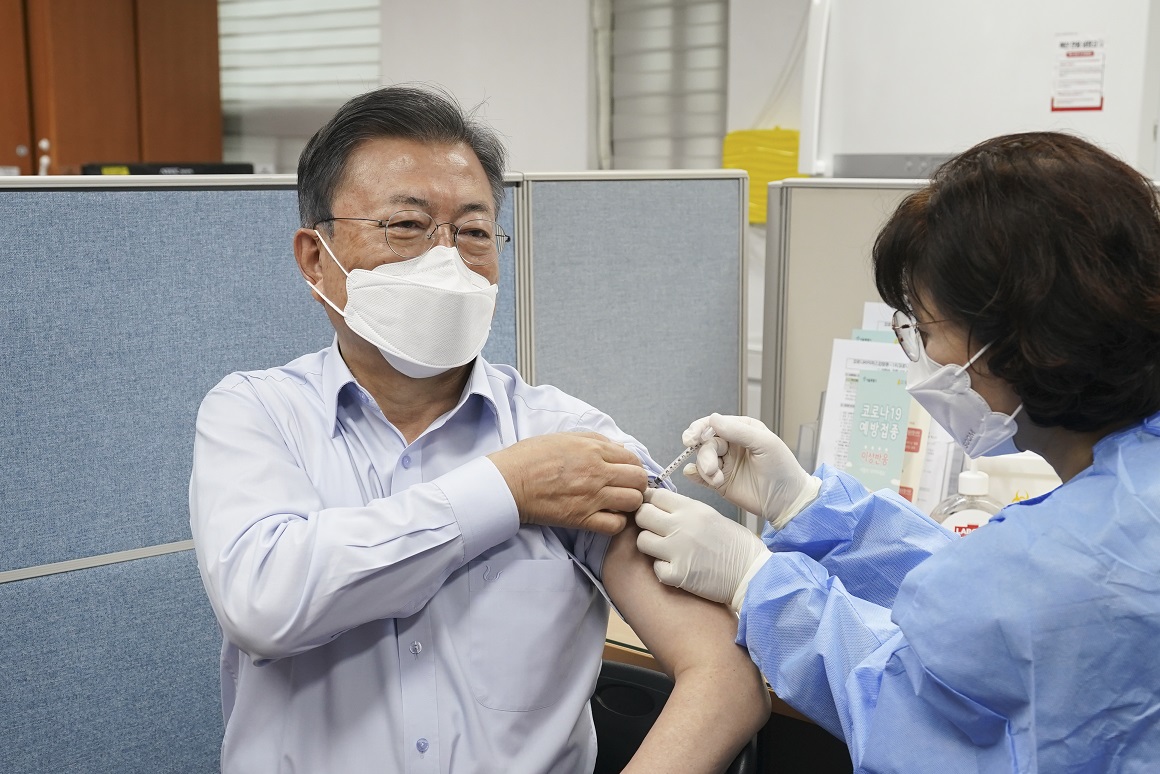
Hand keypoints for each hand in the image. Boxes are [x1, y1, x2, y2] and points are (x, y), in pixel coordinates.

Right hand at [488, 432, 646, 534]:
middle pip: (639, 480)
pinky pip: (615, 525)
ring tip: (617, 504)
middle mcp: (598, 472)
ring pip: (633, 502)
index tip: (626, 473)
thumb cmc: (531, 457)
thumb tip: (616, 448)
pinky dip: (616, 523)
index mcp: (594, 450)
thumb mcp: (565, 437)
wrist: (509, 481)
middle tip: (625, 488)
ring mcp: (592, 497)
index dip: (633, 467)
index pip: (633, 459)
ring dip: (629, 503)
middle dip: (636, 484)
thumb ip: (594, 441)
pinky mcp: (582, 518)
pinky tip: (606, 517)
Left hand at [635, 488, 767, 611]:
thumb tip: (658, 506)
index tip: (652, 509)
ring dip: (650, 545)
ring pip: (642, 541)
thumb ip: (685, 510)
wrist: (752, 573)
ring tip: (664, 550)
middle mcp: (681, 526)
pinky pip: (654, 568)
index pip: (655, 495)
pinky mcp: (677, 574)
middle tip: (655, 530)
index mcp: (692, 508)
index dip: (651, 502)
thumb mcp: (711, 516)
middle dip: (645, 521)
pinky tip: (676, 568)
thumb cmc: (736, 545)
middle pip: (642, 515)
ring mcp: (677, 550)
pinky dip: (663, 569)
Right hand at [682, 414, 820, 528]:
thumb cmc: (782, 468)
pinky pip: (700, 476)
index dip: (700, 429)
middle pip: (705, 443)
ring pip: (701, 460)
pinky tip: (696, 477)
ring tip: (717, 479)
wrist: (787, 501)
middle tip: (711, 468)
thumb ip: (739, 431)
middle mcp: (730, 444)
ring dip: (704, 469)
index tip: (692, 439)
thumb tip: (713, 419)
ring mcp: (724, 463)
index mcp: (741, 429)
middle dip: (705, 456)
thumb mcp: (765, 444)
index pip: (714, 424)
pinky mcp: (719, 482)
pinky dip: (695, 476)